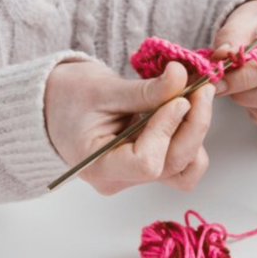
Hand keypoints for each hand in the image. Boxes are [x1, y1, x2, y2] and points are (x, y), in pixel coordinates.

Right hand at [44, 60, 212, 194]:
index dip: (167, 130)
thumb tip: (181, 77)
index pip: (146, 163)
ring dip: (197, 134)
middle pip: (173, 165)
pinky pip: (182, 162)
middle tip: (201, 88)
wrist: (55, 105)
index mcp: (99, 166)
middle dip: (194, 125)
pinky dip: (192, 138)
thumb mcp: (102, 88)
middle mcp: (121, 180)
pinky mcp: (151, 166)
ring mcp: (137, 177)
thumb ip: (145, 90)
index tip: (178, 98)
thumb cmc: (67, 97)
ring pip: (185, 169)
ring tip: (195, 99)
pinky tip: (187, 111)